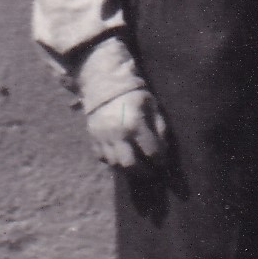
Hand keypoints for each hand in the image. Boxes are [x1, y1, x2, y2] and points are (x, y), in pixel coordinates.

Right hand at [76, 38, 166, 169]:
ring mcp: (103, 137)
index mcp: (135, 125)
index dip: (160, 160)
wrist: (105, 86)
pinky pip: (102, 158)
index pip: (151, 151)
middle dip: (143, 171)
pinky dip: (112, 162)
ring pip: (114, 164)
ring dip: (127, 169)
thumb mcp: (152, 106)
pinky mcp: (93, 138)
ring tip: (138, 168)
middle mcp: (118, 134)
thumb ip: (159, 126)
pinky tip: (122, 158)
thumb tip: (164, 146)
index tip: (163, 162)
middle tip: (151, 171)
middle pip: (130, 164)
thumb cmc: (135, 95)